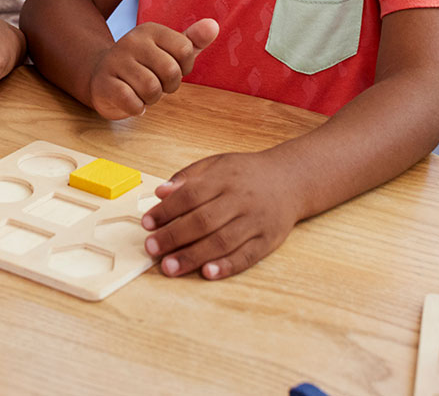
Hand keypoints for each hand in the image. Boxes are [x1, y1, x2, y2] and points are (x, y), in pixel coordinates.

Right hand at [86, 18, 218, 118]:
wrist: (101, 77)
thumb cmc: (144, 66)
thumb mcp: (170, 51)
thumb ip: (193, 40)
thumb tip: (214, 26)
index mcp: (151, 30)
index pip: (186, 50)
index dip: (183, 68)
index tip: (169, 69)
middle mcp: (132, 41)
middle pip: (171, 71)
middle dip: (168, 86)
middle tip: (156, 84)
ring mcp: (115, 61)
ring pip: (151, 88)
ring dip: (151, 99)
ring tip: (142, 92)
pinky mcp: (104, 83)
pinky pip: (132, 101)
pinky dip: (136, 108)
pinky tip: (131, 101)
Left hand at [140, 150, 296, 279]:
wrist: (291, 179)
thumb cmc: (247, 174)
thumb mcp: (217, 164)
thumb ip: (188, 177)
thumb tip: (160, 193)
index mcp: (225, 178)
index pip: (190, 195)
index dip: (166, 210)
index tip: (147, 223)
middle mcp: (240, 200)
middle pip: (204, 220)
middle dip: (174, 236)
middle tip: (151, 248)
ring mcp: (255, 221)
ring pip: (222, 241)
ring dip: (194, 256)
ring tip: (169, 267)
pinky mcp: (268, 240)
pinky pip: (247, 256)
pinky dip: (226, 266)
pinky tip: (207, 273)